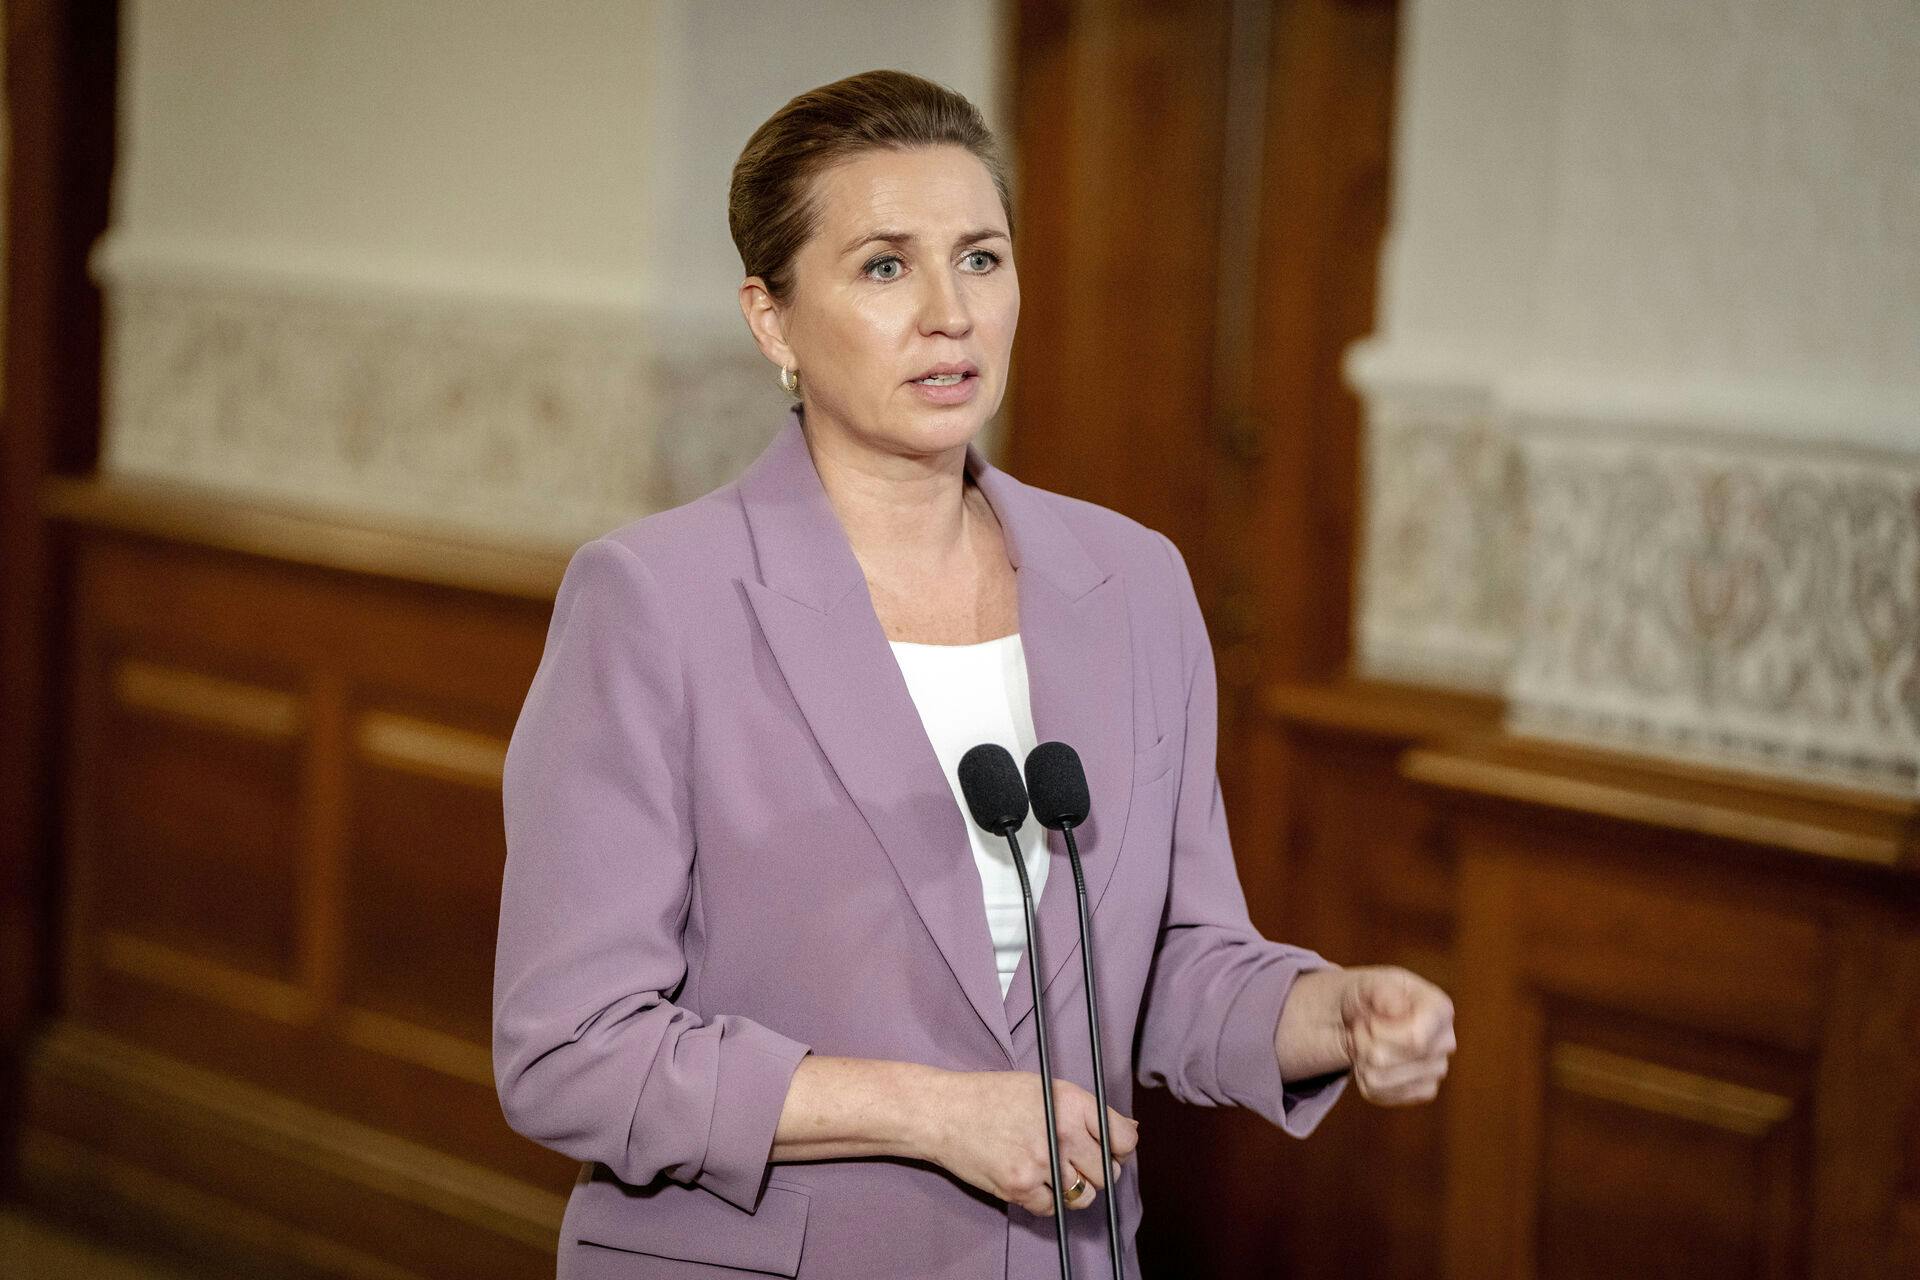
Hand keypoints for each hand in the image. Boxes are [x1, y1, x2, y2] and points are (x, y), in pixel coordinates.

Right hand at [918, 1070, 1138, 1215]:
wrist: (944, 1112)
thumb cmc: (992, 1096)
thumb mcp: (1044, 1089)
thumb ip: (1085, 1110)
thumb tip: (1130, 1131)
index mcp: (1070, 1102)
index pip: (1124, 1138)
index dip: (1119, 1147)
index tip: (1108, 1149)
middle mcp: (1061, 1132)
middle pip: (1107, 1172)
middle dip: (1096, 1171)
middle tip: (1075, 1162)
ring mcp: (1041, 1162)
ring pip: (1084, 1196)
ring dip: (1074, 1190)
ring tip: (1053, 1173)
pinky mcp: (1021, 1187)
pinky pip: (1053, 1208)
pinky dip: (1045, 1200)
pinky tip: (1031, 1180)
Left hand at [1337, 965, 1455, 1104]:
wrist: (1364, 1016)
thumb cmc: (1369, 995)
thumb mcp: (1368, 983)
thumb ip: (1381, 991)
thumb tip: (1396, 1008)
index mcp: (1440, 1009)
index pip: (1414, 1040)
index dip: (1378, 1032)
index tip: (1368, 1018)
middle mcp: (1446, 1042)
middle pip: (1386, 1060)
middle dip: (1361, 1042)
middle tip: (1359, 1027)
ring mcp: (1436, 1071)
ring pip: (1378, 1080)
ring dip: (1359, 1059)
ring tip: (1363, 1042)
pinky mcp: (1422, 1091)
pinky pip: (1378, 1094)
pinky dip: (1362, 1077)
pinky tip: (1369, 1060)